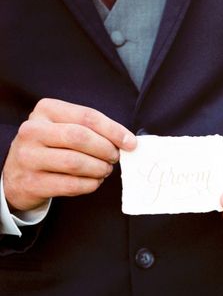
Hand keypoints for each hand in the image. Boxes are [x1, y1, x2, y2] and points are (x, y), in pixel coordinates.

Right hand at [3, 98, 136, 212]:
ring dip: (99, 169)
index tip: (131, 143)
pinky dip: (90, 184)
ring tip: (104, 170)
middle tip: (115, 158)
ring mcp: (29, 157)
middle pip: (80, 137)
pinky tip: (93, 181)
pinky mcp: (32, 182)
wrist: (17, 174)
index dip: (114, 130)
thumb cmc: (51, 147)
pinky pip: (71, 184)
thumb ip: (92, 129)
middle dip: (106, 150)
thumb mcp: (64, 127)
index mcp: (45, 110)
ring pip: (76, 162)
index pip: (87, 116)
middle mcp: (33, 131)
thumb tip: (127, 141)